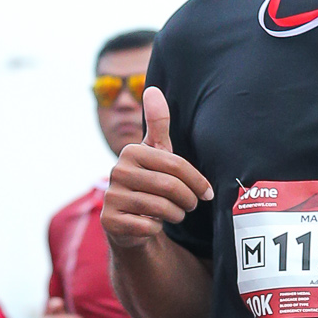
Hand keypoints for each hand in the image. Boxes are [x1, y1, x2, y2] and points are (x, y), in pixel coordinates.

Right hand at [102, 86, 212, 250]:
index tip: (207, 193)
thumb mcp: (156, 153)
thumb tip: (153, 89)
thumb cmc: (149, 182)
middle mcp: (117, 172)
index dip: (197, 181)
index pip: (175, 165)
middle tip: (193, 205)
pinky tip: (155, 225)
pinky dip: (157, 229)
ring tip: (177, 213)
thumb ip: (157, 123)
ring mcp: (111, 197)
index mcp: (131, 152)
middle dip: (188, 199)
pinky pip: (147, 227)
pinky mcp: (109, 221)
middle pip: (169, 187)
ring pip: (160, 208)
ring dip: (176, 214)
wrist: (129, 221)